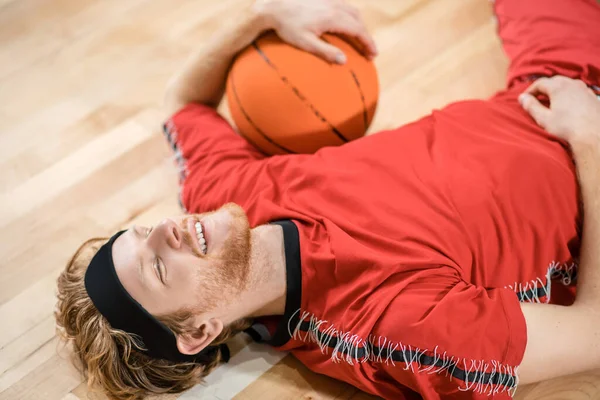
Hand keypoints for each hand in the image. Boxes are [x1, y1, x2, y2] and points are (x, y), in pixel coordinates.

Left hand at [253, 0, 377, 63]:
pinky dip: (349, 16)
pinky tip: (344, 25)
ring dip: (359, 25)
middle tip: (369, 51)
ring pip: (351, 10)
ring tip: (359, 39)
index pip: (358, 30)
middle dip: (366, 35)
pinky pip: (342, 6)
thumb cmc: (287, 27)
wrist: (273, 5)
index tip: (373, 55)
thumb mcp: (305, 43)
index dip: (368, 42)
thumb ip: (325, 52)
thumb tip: (344, 61)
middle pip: (358, 19)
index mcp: (332, 17)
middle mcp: (334, 5)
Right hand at [519, 76, 599, 146]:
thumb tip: (522, 98)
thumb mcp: (543, 118)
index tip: (524, 100)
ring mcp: (584, 89)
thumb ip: (531, 106)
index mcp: (558, 87)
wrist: (593, 135)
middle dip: (543, 89)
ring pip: (566, 84)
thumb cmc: (567, 127)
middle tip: (536, 99)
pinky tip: (567, 106)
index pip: (540, 83)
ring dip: (556, 91)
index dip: (530, 90)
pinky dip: (568, 95)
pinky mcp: (592, 96)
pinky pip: (577, 91)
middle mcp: (572, 84)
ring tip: (551, 102)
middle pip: (554, 81)